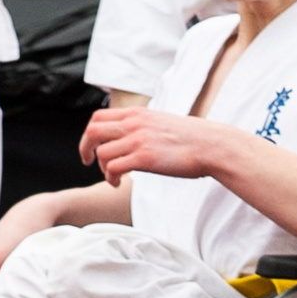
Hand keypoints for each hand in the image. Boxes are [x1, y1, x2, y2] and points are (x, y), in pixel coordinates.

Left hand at [79, 105, 221, 186]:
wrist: (211, 145)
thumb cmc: (190, 138)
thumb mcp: (160, 122)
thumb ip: (140, 127)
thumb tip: (127, 138)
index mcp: (137, 114)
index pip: (98, 117)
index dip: (89, 134)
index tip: (92, 148)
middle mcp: (134, 124)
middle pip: (93, 132)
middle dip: (85, 149)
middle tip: (88, 163)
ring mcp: (138, 140)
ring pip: (102, 154)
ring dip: (102, 169)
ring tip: (113, 177)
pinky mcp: (144, 158)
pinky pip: (113, 168)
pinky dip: (110, 178)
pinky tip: (118, 183)